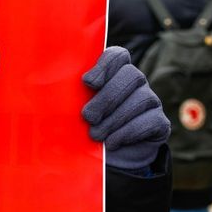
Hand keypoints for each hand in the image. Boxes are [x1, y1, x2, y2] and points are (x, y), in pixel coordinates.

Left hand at [82, 47, 170, 170]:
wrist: (109, 156)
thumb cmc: (87, 125)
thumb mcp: (74, 108)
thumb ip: (70, 96)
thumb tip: (51, 91)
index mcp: (113, 72)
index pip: (117, 55)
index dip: (105, 65)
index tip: (88, 83)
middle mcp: (135, 81)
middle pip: (131, 75)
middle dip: (107, 97)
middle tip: (89, 116)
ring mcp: (150, 100)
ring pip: (141, 99)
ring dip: (115, 118)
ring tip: (95, 134)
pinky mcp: (160, 122)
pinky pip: (151, 121)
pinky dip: (127, 133)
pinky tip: (111, 142)